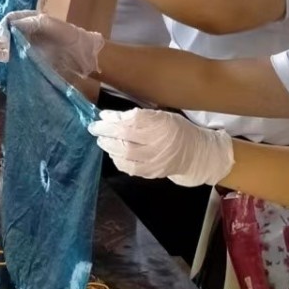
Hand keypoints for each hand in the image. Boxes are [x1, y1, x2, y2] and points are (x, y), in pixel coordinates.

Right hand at [0, 11, 103, 73]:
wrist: (79, 52)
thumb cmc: (65, 34)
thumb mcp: (47, 24)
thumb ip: (29, 23)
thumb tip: (10, 26)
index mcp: (30, 19)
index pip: (11, 19)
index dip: (4, 25)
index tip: (2, 33)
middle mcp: (24, 31)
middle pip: (5, 31)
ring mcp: (24, 44)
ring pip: (4, 43)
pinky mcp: (25, 57)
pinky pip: (9, 55)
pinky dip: (1, 54)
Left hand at [89, 109, 234, 186]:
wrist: (194, 153)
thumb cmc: (176, 130)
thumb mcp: (163, 116)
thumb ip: (139, 116)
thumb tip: (110, 116)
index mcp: (163, 124)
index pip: (134, 120)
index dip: (116, 118)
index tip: (103, 116)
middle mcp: (159, 142)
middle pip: (126, 137)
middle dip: (106, 132)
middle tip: (94, 128)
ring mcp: (154, 159)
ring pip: (125, 153)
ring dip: (109, 145)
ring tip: (101, 139)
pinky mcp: (151, 172)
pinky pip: (129, 167)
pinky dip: (117, 159)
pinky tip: (113, 152)